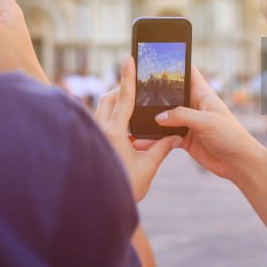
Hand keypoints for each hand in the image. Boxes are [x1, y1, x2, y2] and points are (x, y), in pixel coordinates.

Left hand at [95, 55, 179, 201]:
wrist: (98, 209)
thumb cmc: (124, 189)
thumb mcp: (147, 168)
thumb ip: (161, 149)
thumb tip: (174, 136)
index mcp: (114, 133)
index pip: (123, 97)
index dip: (128, 76)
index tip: (128, 57)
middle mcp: (100, 130)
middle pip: (109, 98)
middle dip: (122, 89)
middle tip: (136, 87)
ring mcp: (94, 136)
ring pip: (102, 109)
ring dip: (115, 103)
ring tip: (132, 107)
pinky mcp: (92, 143)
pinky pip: (100, 122)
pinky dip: (111, 118)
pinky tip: (123, 129)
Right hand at [136, 66, 266, 183]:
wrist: (239, 163)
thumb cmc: (230, 136)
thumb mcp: (206, 121)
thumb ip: (182, 116)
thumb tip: (158, 117)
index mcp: (202, 93)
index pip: (186, 72)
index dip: (173, 64)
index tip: (154, 58)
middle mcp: (193, 105)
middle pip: (170, 94)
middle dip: (153, 93)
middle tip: (132, 90)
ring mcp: (188, 122)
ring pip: (164, 116)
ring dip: (151, 118)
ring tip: (132, 116)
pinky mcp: (184, 138)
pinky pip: (165, 136)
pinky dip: (153, 139)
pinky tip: (140, 141)